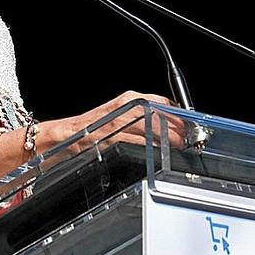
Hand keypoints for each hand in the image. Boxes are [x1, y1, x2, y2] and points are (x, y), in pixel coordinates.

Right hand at [40, 91, 187, 155]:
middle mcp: (127, 107)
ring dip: (170, 141)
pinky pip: (140, 144)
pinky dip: (153, 150)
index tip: (188, 126)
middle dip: (179, 130)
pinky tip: (159, 156)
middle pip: (163, 116)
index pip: (164, 102)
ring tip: (179, 149)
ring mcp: (121, 123)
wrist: (66, 136)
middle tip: (188, 141)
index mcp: (130, 99)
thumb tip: (167, 125)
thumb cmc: (93, 128)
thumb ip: (142, 116)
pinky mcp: (114, 139)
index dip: (179, 116)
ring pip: (155, 130)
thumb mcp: (120, 114)